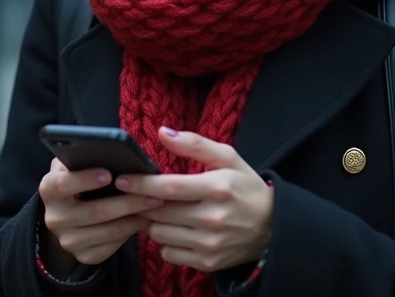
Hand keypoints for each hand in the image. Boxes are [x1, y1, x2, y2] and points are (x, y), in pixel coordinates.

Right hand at [39, 158, 161, 270]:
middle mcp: (54, 218)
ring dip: (134, 218)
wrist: (67, 213)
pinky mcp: (83, 256)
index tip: (108, 173)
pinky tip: (144, 220)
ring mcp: (68, 240)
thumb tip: (114, 153)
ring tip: (155, 205)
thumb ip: (85, 156)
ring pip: (107, 232)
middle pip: (94, 212)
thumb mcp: (74, 164)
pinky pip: (111, 247)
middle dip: (126, 202)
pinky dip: (130, 233)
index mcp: (49, 190)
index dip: (85, 179)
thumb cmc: (78, 179)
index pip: (63, 184)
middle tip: (152, 192)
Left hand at [115, 127, 272, 273]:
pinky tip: (175, 230)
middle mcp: (213, 218)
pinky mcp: (207, 263)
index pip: (168, 187)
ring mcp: (209, 244)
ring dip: (153, 222)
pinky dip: (166, 242)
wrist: (273, 228)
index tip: (121, 179)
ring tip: (160, 211)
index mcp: (217, 188)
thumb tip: (163, 132)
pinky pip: (169, 254)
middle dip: (142, 203)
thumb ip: (194, 144)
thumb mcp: (228, 158)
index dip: (140, 184)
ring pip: (159, 234)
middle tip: (137, 195)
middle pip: (159, 212)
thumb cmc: (246, 188)